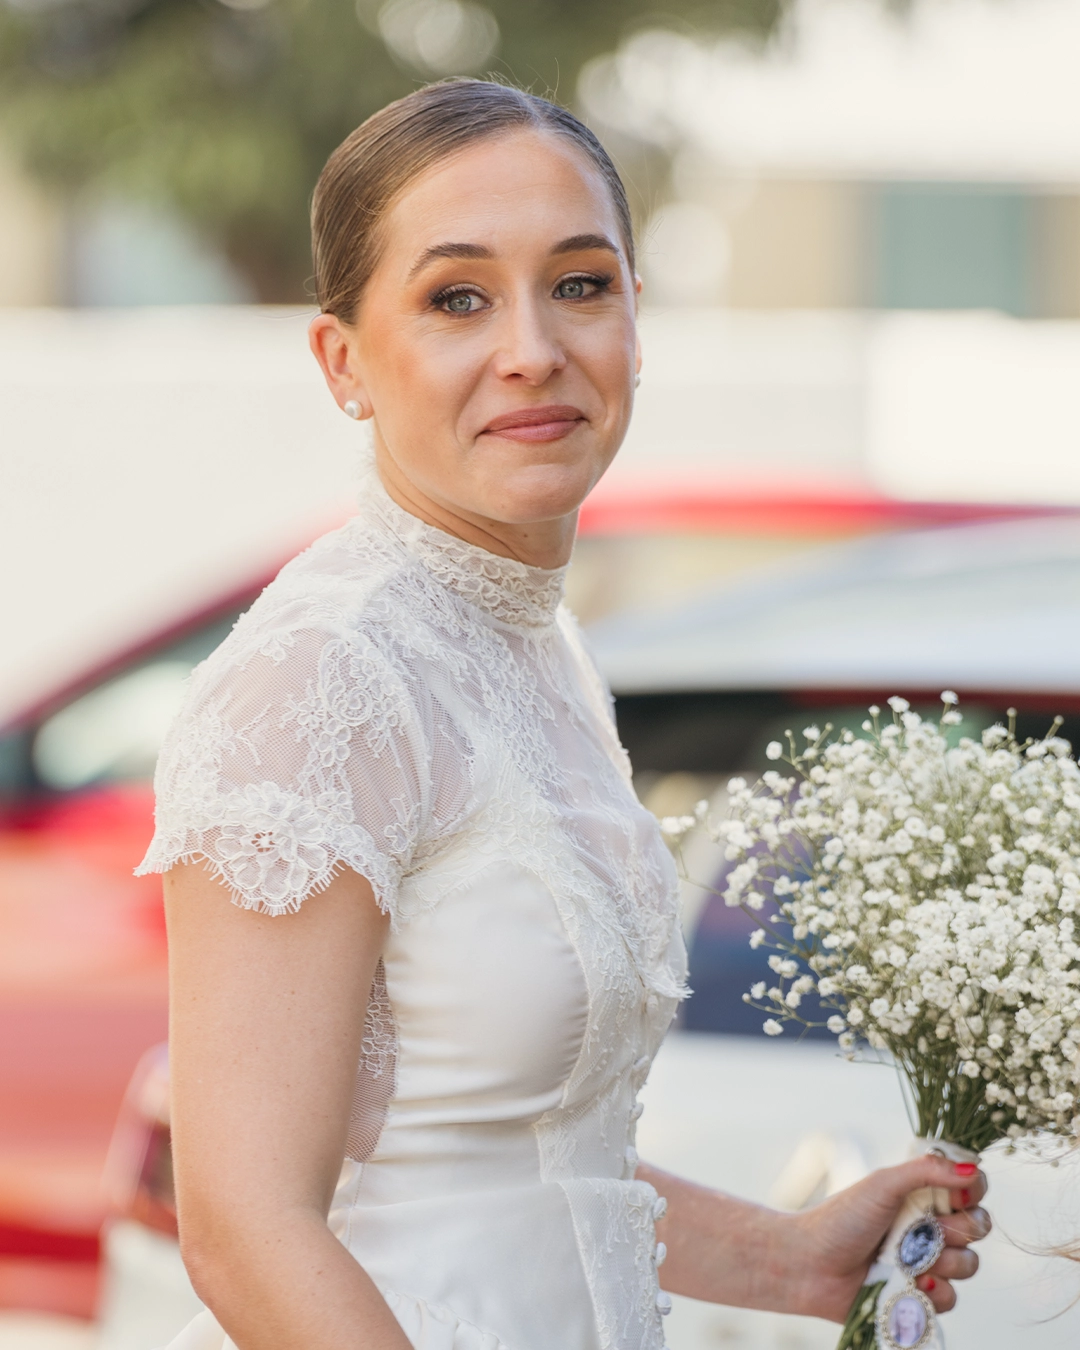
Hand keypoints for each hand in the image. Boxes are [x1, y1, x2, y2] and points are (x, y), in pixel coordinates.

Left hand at [783, 1156, 989, 1321]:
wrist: (812, 1265)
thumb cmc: (842, 1218)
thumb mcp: (883, 1184)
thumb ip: (926, 1171)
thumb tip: (971, 1168)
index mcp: (921, 1195)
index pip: (970, 1187)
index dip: (972, 1189)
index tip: (959, 1193)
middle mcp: (930, 1226)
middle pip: (978, 1225)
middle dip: (958, 1227)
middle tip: (930, 1227)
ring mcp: (927, 1262)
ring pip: (968, 1264)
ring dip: (943, 1260)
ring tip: (908, 1258)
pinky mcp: (921, 1296)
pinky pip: (952, 1299)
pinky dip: (935, 1291)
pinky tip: (911, 1283)